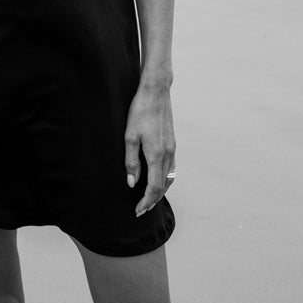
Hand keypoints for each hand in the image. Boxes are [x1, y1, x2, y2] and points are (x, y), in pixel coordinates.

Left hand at [124, 85, 175, 217]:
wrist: (156, 92)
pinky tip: (157, 179)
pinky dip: (165, 179)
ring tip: (149, 198)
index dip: (146, 201)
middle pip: (164, 186)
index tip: (138, 211)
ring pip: (169, 178)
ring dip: (160, 191)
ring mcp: (172, 148)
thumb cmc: (140, 111)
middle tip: (141, 209)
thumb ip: (131, 161)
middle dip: (153, 200)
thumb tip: (132, 183)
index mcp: (156, 155)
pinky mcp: (172, 142)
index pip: (154, 187)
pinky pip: (171, 168)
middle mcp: (168, 154)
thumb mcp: (130, 136)